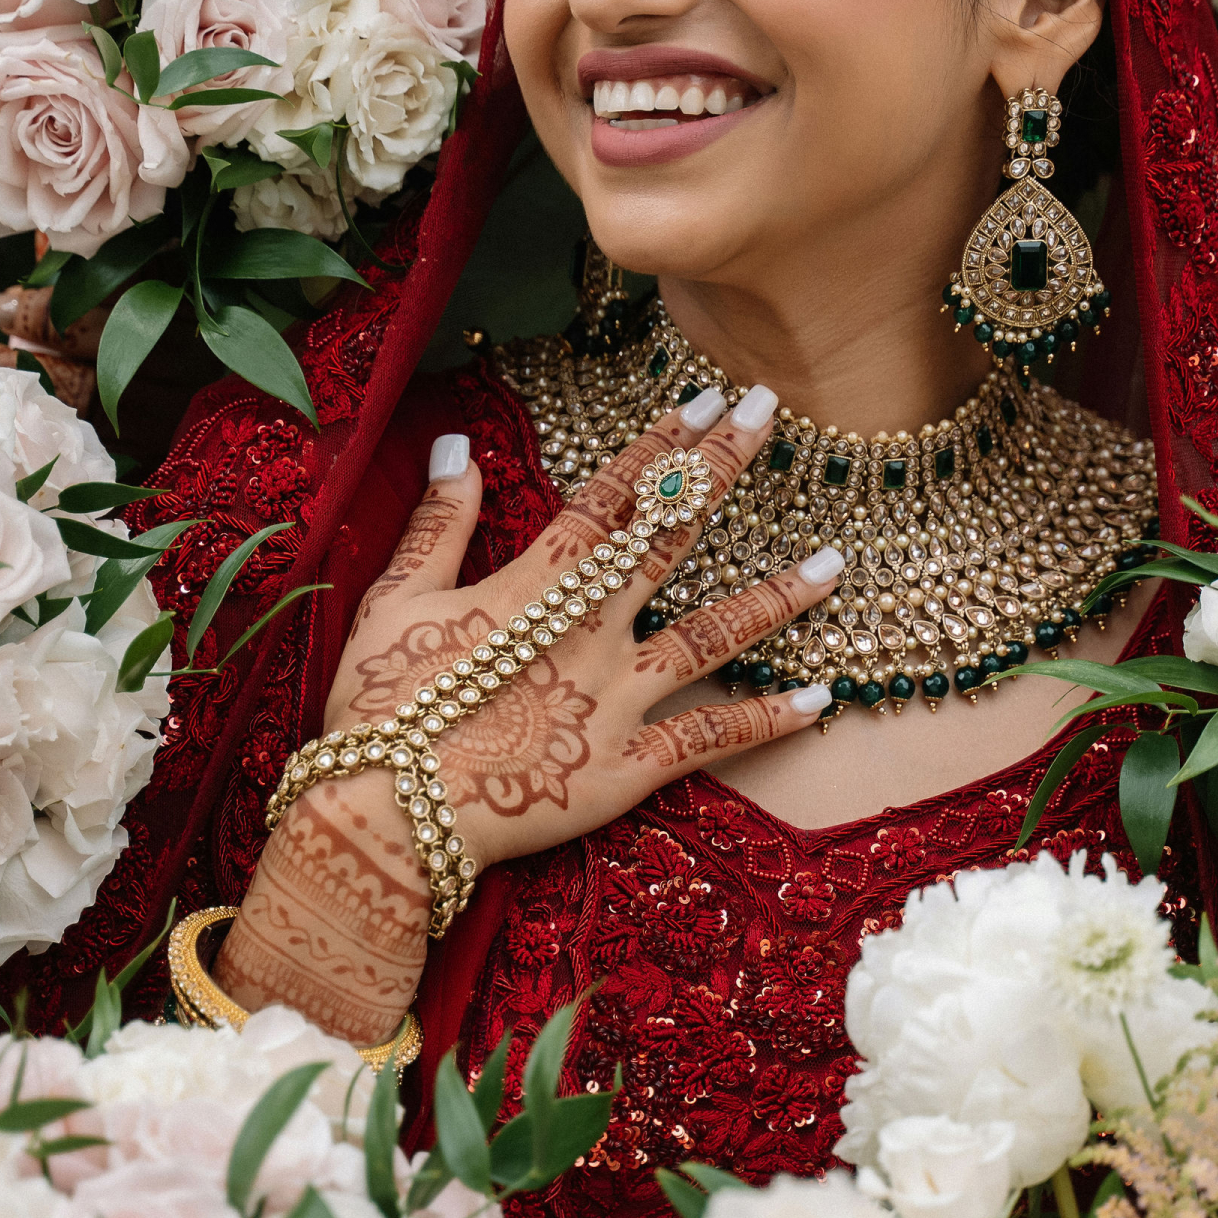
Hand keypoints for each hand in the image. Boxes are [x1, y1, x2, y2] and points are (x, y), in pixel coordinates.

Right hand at [219, 385, 841, 1046]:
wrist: (388, 818)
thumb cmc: (380, 707)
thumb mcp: (394, 602)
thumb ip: (438, 522)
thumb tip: (457, 441)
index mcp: (534, 586)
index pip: (610, 497)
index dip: (661, 444)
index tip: (708, 398)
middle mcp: (590, 631)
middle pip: (670, 536)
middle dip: (722, 469)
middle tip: (774, 413)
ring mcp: (618, 700)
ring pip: (714, 636)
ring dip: (777, 596)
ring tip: (837, 564)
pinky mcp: (630, 768)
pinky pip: (712, 738)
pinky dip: (768, 720)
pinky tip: (822, 699)